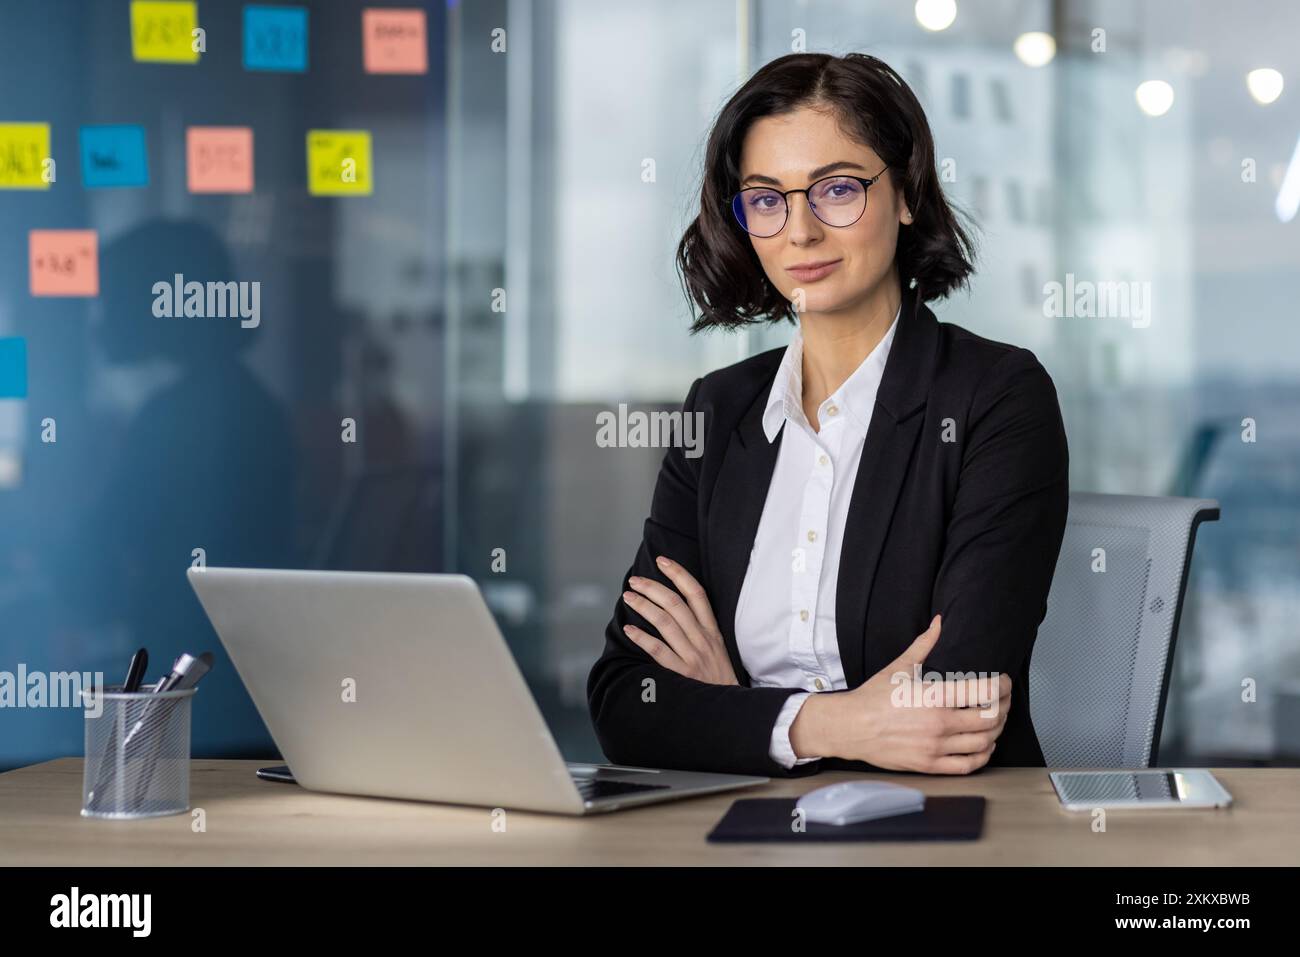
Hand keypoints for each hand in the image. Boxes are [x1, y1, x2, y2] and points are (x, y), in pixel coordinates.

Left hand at [620, 556, 738, 685]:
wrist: (732, 708)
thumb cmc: (719, 679)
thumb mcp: (718, 649)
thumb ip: (701, 630)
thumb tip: (675, 609)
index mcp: (713, 630)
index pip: (697, 594)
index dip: (679, 574)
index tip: (662, 561)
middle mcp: (703, 639)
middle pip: (676, 604)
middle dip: (653, 588)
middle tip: (635, 580)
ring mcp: (693, 655)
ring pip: (665, 622)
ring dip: (644, 606)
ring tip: (628, 597)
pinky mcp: (683, 673)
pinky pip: (659, 651)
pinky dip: (642, 638)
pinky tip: (629, 629)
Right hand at [790, 614, 1011, 773]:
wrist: (851, 727)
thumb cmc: (873, 698)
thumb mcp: (899, 666)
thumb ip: (924, 645)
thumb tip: (939, 623)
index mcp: (934, 697)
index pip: (985, 692)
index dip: (1003, 686)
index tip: (1004, 681)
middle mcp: (939, 724)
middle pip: (991, 718)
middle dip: (1005, 707)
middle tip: (1005, 700)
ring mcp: (935, 747)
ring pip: (984, 742)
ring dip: (997, 731)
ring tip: (996, 720)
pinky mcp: (929, 765)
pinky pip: (968, 765)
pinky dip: (982, 755)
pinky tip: (983, 745)